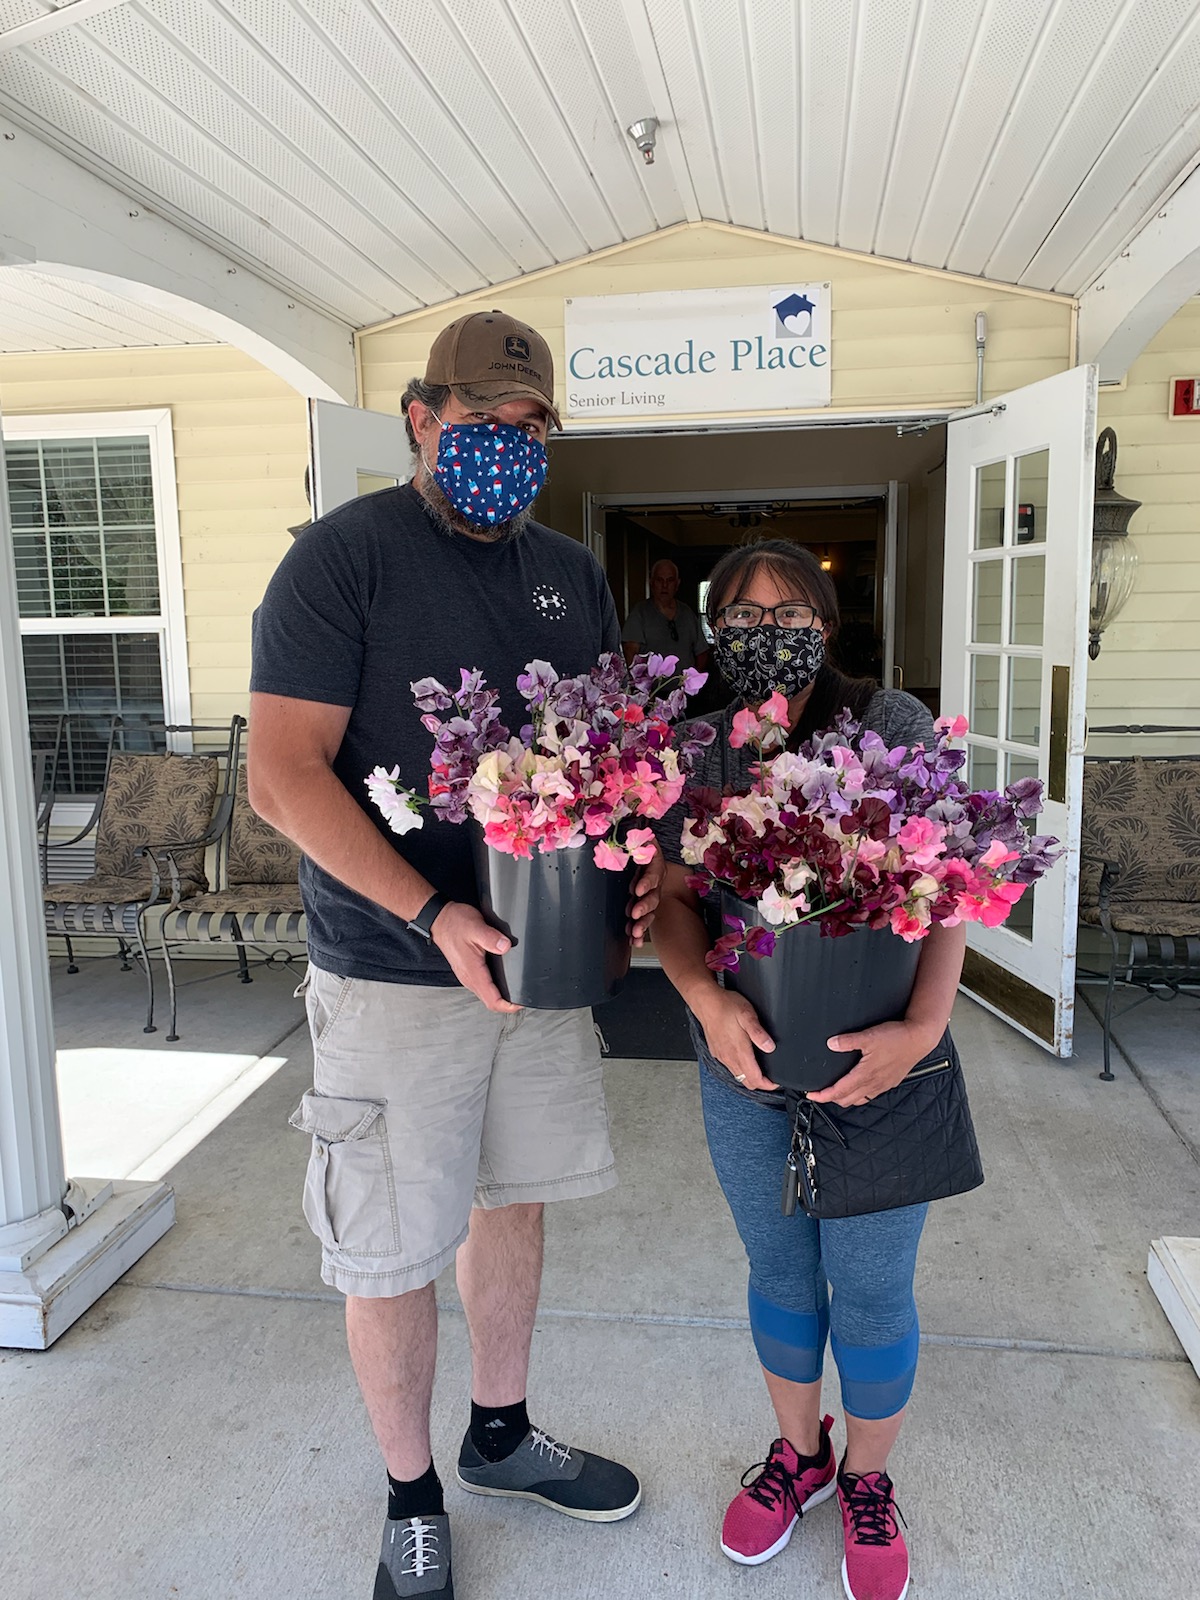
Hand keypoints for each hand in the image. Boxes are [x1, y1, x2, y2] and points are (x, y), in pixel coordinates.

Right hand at [431, 902, 520, 1013]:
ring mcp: (467, 975)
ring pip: (485, 995)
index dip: (508, 1006)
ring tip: (515, 991)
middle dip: (507, 1003)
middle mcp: (469, 977)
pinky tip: (501, 980)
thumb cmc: (455, 923)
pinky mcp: (467, 970)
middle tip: (523, 997)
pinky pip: (481, 986)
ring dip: (500, 996)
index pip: (492, 1000)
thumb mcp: (475, 927)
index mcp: (472, 971)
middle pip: (490, 1001)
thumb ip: (491, 938)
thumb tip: (505, 946)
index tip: (521, 1002)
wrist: (440, 920)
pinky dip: (493, 988)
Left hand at [628, 847, 663, 945]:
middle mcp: (654, 882)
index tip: (637, 889)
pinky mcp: (643, 906)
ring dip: (642, 924)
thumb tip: (634, 835)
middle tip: (635, 914)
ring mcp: (650, 896)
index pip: (652, 874)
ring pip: (650, 912)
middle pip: (653, 897)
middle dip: (644, 907)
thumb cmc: (638, 844)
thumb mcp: (638, 838)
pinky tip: (634, 942)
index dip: (647, 882)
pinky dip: (638, 932)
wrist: (641, 850)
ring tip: (634, 933)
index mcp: (654, 865)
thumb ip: (639, 839)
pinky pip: (642, 920)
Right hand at [692, 987, 777, 1091]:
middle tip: (771, 1078)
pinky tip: (744, 1060)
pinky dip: (740, 1070)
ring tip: (760, 1070)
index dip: (768, 1084)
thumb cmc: (726, 1006)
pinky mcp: (717, 1053)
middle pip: (747, 1082)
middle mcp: (729, 1058)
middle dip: (760, 1083)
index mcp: (739, 1051)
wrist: (706, 1002)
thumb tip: (770, 1047)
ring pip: (738, 1077)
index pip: (755, 1079)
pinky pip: (730, 1068)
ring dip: (750, 1077)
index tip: (776, 1082)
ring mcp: (722, 1056)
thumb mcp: (747, 1015)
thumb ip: (759, 1033)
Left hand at [806, 1019, 940, 1107]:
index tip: (811, 1095)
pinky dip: (860, 1095)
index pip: (839, 1091)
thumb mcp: (869, 1036)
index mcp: (865, 1074)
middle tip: (820, 1093)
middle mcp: (873, 1083)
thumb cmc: (896, 1037)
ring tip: (836, 1092)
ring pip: (859, 1099)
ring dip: (845, 1098)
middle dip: (831, 1098)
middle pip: (847, 1099)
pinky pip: (871, 1095)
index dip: (823, 1095)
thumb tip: (831, 1044)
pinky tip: (858, 1088)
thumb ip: (848, 1041)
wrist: (919, 1039)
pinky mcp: (890, 1081)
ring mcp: (882, 1084)